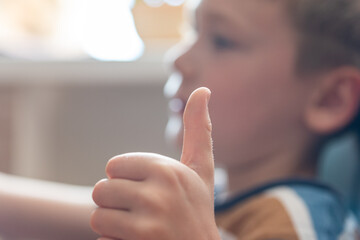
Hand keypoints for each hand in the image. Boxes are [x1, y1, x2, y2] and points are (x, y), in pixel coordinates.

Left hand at [91, 87, 219, 239]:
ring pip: (98, 216)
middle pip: (101, 190)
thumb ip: (198, 130)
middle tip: (142, 212)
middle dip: (116, 201)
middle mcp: (158, 195)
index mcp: (167, 170)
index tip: (148, 190)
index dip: (127, 180)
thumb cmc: (197, 207)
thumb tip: (203, 90)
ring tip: (140, 227)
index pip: (114, 166)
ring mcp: (147, 225)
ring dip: (113, 223)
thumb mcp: (201, 169)